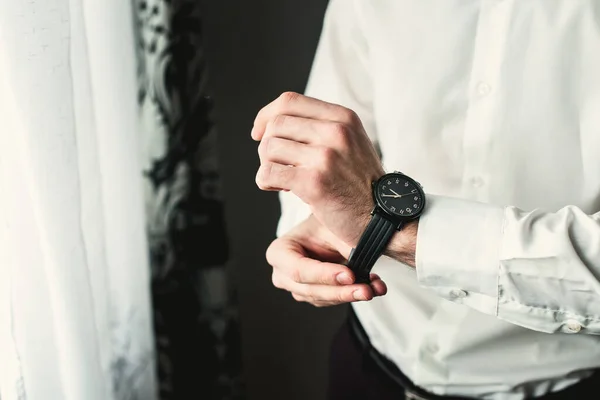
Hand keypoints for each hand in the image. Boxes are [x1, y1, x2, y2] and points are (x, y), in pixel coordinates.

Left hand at [252, 92, 384, 246]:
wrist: (385, 217)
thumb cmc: (360, 183)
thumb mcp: (350, 142)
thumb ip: (320, 127)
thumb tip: (272, 122)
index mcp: (343, 117)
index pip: (290, 101)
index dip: (266, 115)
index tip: (259, 133)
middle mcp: (336, 131)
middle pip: (276, 124)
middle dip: (266, 145)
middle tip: (276, 164)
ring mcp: (326, 156)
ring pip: (269, 148)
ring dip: (266, 165)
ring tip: (280, 179)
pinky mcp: (314, 182)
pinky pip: (269, 173)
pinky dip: (265, 181)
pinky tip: (277, 188)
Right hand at [267, 215, 386, 306]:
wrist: (333, 226)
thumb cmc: (326, 221)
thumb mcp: (329, 225)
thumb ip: (339, 242)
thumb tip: (356, 255)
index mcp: (279, 252)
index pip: (298, 270)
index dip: (324, 275)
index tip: (349, 275)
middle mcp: (283, 273)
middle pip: (310, 290)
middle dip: (341, 291)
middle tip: (365, 289)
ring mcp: (297, 287)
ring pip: (323, 299)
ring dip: (350, 294)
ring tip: (373, 287)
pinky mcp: (313, 295)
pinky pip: (332, 301)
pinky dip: (353, 294)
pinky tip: (372, 286)